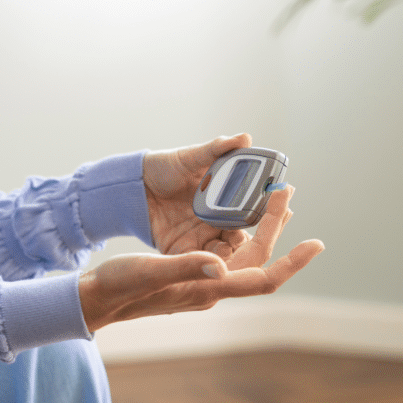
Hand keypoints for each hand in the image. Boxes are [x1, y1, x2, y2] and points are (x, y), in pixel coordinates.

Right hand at [79, 184, 323, 331]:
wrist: (96, 300)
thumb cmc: (120, 287)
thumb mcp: (151, 270)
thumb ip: (186, 267)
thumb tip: (220, 264)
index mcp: (209, 288)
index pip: (264, 279)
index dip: (293, 262)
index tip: (317, 243)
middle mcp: (212, 288)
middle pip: (259, 260)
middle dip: (277, 228)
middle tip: (286, 193)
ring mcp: (202, 283)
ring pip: (245, 256)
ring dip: (262, 229)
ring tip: (275, 202)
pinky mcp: (191, 276)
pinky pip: (228, 253)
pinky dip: (240, 232)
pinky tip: (237, 216)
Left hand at [142, 133, 254, 259]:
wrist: (134, 184)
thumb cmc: (166, 167)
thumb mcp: (191, 157)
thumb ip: (216, 149)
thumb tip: (244, 137)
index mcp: (225, 201)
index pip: (249, 214)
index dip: (260, 218)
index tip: (268, 220)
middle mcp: (216, 223)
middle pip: (238, 238)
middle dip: (243, 243)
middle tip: (240, 238)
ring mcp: (199, 238)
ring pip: (220, 254)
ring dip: (225, 256)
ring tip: (224, 252)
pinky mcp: (181, 250)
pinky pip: (194, 262)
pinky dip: (201, 265)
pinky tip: (203, 263)